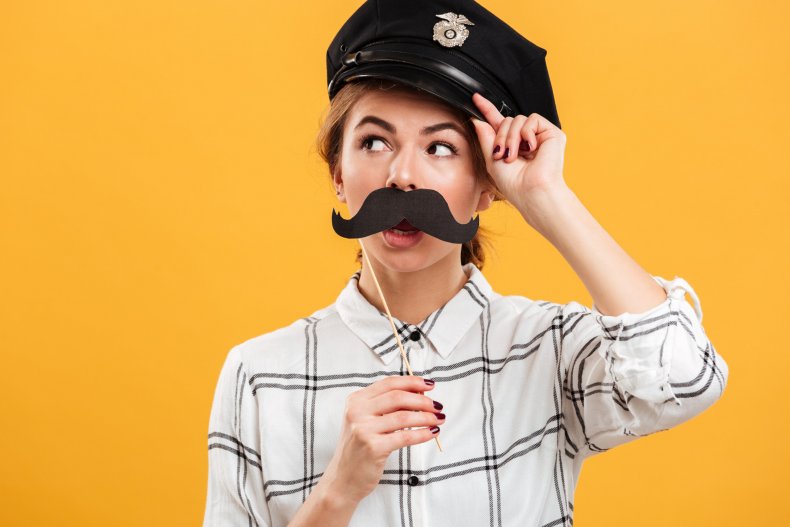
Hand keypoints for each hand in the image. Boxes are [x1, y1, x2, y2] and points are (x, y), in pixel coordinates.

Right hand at [322, 375, 444, 504]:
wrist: (342, 480)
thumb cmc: (359, 449)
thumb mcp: (365, 421)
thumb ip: (385, 406)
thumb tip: (419, 393)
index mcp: (356, 400)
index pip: (389, 383)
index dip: (412, 382)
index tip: (429, 385)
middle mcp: (357, 411)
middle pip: (398, 397)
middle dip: (423, 400)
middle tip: (437, 406)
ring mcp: (363, 429)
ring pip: (404, 416)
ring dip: (426, 417)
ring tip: (438, 419)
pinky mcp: (373, 447)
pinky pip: (405, 436)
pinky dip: (422, 433)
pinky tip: (431, 433)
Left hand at [470, 92, 567, 212]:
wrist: (531, 191)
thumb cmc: (513, 183)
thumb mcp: (492, 159)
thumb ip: (485, 137)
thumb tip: (477, 119)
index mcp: (512, 145)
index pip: (499, 122)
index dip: (487, 109)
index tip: (475, 98)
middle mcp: (526, 139)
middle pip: (507, 120)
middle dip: (501, 136)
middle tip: (503, 154)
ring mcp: (539, 135)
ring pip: (518, 119)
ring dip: (511, 137)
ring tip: (515, 155)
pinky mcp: (552, 133)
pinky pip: (532, 119)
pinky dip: (526, 133)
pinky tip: (530, 148)